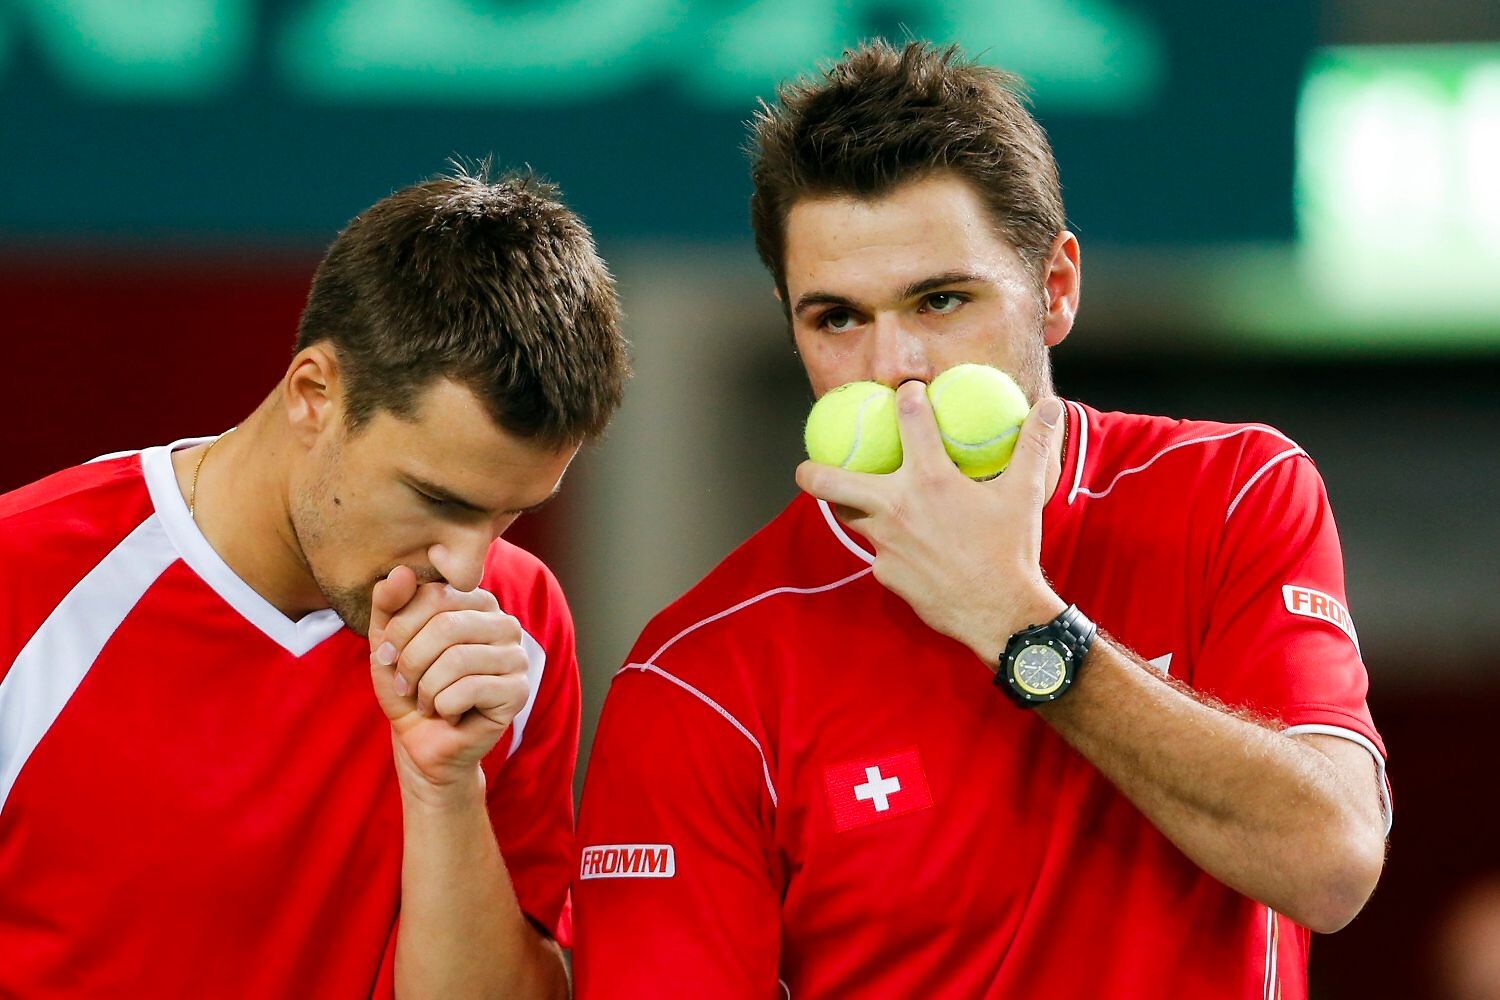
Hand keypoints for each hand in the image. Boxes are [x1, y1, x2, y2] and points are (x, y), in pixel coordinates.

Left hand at [368, 566, 530, 796]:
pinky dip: (443, 707)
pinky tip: (448, 714)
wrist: (423, 742)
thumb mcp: (387, 643)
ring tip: (426, 701)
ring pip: (456, 659)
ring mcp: (517, 656)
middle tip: (404, 685)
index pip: (434, 595)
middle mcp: (504, 623)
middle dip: (411, 662)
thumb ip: (388, 604)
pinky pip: (469, 689)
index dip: (400, 628)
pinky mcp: (519, 691)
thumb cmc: (408, 689)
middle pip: (446, 625)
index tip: (387, 656)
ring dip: (426, 688)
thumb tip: (400, 571)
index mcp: (476, 603)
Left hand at [794, 380, 1067, 664]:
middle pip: (831, 483)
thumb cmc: (1011, 550)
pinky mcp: (885, 573)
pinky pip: (878, 552)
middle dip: (811, 471)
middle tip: (807, 466)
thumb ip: (1033, 446)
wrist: (1001, 613)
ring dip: (848, 506)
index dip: (906, 398)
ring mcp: (886, 543)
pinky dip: (887, 546)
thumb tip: (1051, 407)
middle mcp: (898, 507)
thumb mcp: (1025, 494)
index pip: (910, 420)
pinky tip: (903, 547)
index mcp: (932, 479)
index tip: (904, 392)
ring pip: (850, 517)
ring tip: (849, 499)